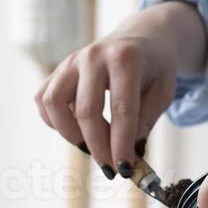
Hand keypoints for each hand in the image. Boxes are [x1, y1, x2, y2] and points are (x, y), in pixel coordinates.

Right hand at [34, 2, 205, 175]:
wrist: (141, 38)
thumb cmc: (154, 69)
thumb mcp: (163, 93)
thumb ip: (146, 122)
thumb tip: (128, 154)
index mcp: (126, 59)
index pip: (121, 109)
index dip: (121, 144)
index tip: (125, 169)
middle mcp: (94, 56)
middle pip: (86, 111)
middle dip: (98, 147)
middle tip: (110, 168)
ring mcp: (71, 61)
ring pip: (54, 103)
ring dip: (70, 134)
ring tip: (90, 147)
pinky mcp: (58, 69)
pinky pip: (43, 99)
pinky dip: (54, 122)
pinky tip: (75, 130)